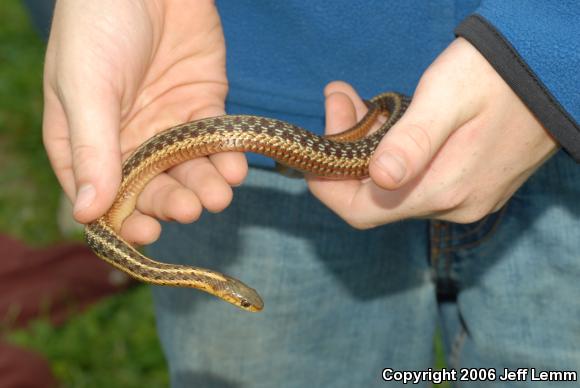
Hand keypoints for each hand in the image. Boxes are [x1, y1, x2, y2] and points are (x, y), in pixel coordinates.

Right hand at [43, 0, 245, 243]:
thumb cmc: (99, 23)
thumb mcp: (86, 85)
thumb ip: (91, 147)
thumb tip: (86, 212)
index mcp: (87, 139)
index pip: (102, 193)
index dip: (124, 218)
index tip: (146, 232)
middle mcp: (128, 138)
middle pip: (151, 186)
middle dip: (172, 201)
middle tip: (191, 209)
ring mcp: (168, 124)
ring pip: (188, 169)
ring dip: (204, 185)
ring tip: (219, 195)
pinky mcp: (203, 106)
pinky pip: (216, 141)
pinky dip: (227, 157)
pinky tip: (235, 168)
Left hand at [308, 38, 557, 228]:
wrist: (555, 73)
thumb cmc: (498, 75)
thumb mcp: (448, 97)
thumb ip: (413, 141)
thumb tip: (379, 177)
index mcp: (442, 189)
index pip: (361, 211)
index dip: (327, 185)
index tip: (317, 143)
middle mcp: (453, 206)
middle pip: (374, 197)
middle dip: (347, 153)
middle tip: (343, 100)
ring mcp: (465, 199)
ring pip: (395, 188)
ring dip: (370, 150)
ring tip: (365, 103)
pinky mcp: (473, 187)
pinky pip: (419, 181)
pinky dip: (395, 156)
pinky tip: (395, 123)